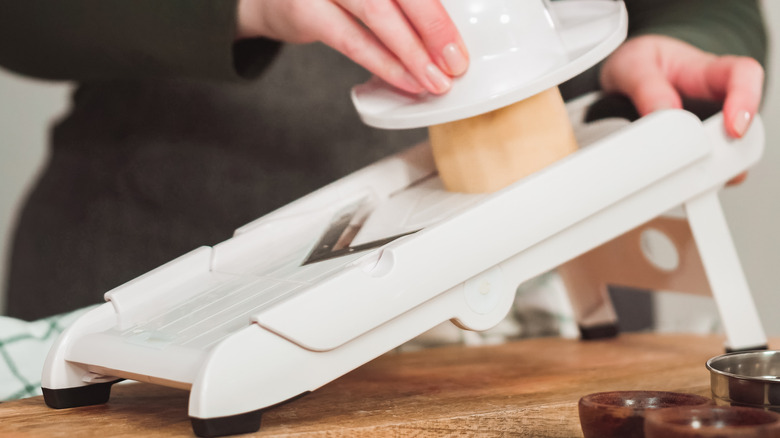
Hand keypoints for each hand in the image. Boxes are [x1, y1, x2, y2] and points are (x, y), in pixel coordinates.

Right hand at [237, 0, 469, 94]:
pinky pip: (352, 40)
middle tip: (455, 62)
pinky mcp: (304, 9)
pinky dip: (383, 63)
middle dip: (433, 28)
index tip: (458, 42)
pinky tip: (405, 80)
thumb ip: (401, 0)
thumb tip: (446, 32)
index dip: (438, 12)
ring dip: (411, 52)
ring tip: (434, 79)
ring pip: (378, 14)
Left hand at [600, 35, 763, 184]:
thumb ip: (647, 88)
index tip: (734, 128)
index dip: (747, 100)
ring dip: (711, 170)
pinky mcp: (692, 149)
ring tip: (687, 180)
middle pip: (742, 125)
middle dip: (730, 150)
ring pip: (724, 153)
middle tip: (706, 165)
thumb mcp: (634, 66)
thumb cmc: (638, 65)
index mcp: (706, 71)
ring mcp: (706, 127)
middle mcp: (714, 101)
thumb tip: (662, 113)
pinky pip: (700, 168)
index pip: (742, 75)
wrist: (625, 77)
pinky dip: (690, 181)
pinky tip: (675, 187)